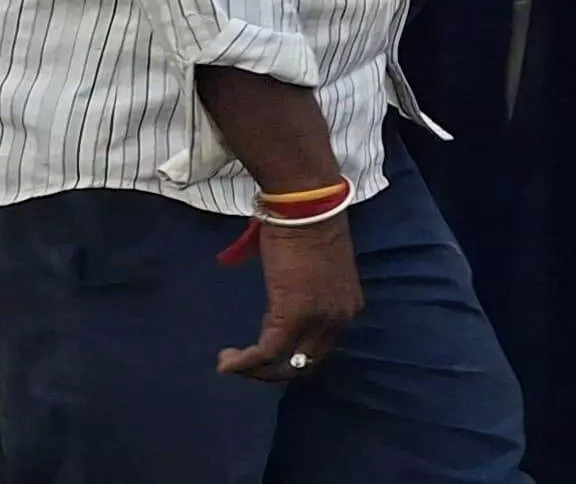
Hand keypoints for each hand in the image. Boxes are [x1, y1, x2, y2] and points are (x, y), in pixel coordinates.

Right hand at [216, 212, 363, 381]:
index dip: (293, 354)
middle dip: (273, 370)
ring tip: (230, 362)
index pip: (321, 347)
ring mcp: (318, 318)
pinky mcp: (292, 314)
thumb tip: (284, 300)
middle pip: (306, 362)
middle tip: (247, 365)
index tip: (266, 349)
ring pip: (286, 363)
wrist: (306, 205)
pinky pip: (266, 351)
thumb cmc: (308, 226)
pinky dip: (244, 362)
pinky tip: (226, 363)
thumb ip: (307, 293)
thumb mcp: (316, 269)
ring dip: (255, 370)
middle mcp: (340, 319)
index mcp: (348, 307)